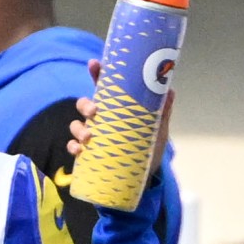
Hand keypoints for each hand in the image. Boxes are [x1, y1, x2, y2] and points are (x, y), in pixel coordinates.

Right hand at [66, 77, 166, 213]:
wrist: (144, 179)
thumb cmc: (149, 150)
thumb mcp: (157, 131)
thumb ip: (162, 112)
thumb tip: (170, 89)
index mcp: (117, 110)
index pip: (104, 88)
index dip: (97, 74)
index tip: (94, 64)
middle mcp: (102, 120)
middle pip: (86, 105)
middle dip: (85, 105)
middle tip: (93, 111)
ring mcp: (93, 137)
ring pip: (77, 125)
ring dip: (78, 128)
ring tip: (88, 137)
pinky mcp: (89, 154)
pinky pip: (74, 147)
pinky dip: (73, 147)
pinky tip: (79, 151)